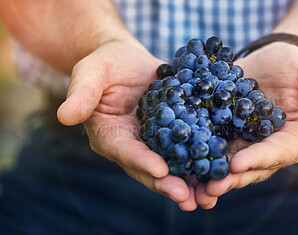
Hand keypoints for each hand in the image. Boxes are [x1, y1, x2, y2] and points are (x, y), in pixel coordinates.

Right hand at [57, 40, 196, 210]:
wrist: (130, 61)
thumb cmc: (106, 64)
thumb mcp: (91, 72)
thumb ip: (81, 93)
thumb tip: (64, 116)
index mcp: (109, 134)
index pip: (124, 151)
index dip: (141, 161)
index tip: (160, 170)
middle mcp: (132, 145)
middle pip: (149, 168)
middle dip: (168, 184)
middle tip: (187, 197)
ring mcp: (154, 142)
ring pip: (171, 166)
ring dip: (188, 183)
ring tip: (207, 197)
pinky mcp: (173, 134)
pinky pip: (187, 150)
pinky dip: (201, 162)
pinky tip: (218, 172)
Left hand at [195, 42, 297, 208]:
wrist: (273, 62)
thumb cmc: (297, 67)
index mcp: (290, 140)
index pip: (275, 154)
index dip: (257, 160)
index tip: (237, 164)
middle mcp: (266, 149)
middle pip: (249, 168)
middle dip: (229, 179)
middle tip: (209, 188)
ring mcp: (244, 144)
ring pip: (227, 165)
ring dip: (210, 177)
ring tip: (193, 188)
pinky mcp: (225, 134)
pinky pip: (212, 148)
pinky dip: (198, 157)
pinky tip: (181, 163)